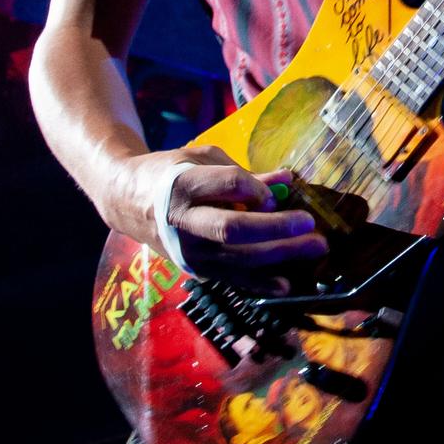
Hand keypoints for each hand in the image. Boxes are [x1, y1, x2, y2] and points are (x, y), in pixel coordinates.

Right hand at [127, 145, 327, 284]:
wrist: (129, 203)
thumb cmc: (171, 174)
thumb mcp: (202, 160)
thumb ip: (245, 173)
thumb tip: (287, 180)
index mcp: (183, 185)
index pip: (228, 185)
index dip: (258, 189)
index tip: (279, 191)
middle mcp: (184, 222)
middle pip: (235, 228)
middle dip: (276, 227)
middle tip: (309, 223)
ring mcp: (189, 251)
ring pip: (238, 258)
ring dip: (280, 255)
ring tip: (315, 247)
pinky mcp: (195, 270)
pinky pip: (233, 279)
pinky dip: (261, 283)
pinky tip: (287, 284)